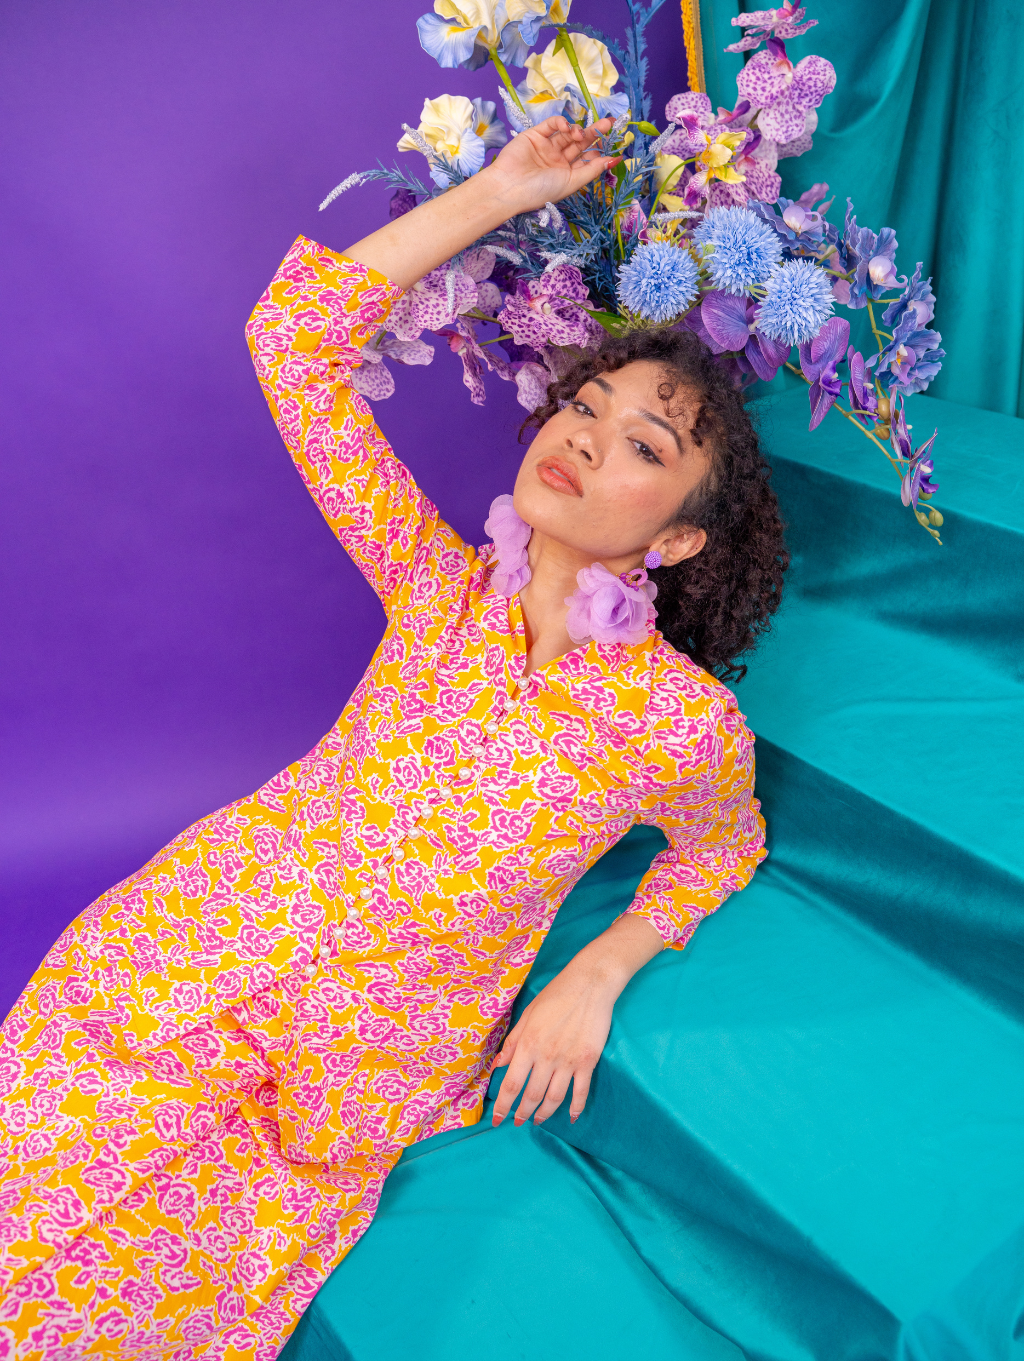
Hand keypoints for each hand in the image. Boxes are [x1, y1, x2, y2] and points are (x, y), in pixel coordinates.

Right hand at [484, 115, 619, 216]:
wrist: (509, 187)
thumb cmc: (541, 190)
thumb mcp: (572, 182)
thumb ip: (593, 169)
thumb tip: (615, 160)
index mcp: (567, 174)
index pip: (587, 158)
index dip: (600, 150)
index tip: (614, 144)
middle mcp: (558, 160)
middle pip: (581, 143)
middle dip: (595, 133)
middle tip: (609, 123)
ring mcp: (547, 146)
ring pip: (568, 133)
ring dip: (578, 130)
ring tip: (580, 134)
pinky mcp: (535, 134)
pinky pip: (552, 124)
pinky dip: (562, 122)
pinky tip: (567, 128)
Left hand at [490, 960, 616, 1127]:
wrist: (589, 985)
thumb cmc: (556, 995)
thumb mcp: (527, 1015)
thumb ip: (512, 1042)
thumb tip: (498, 1065)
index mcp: (528, 1045)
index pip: (511, 1084)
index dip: (503, 1105)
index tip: (499, 1119)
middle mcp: (546, 1057)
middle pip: (532, 1096)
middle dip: (522, 1113)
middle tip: (518, 1122)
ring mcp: (569, 1061)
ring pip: (554, 1098)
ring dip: (544, 1114)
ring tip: (538, 1120)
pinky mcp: (588, 1062)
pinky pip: (580, 1092)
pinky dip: (576, 1108)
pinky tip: (572, 1117)